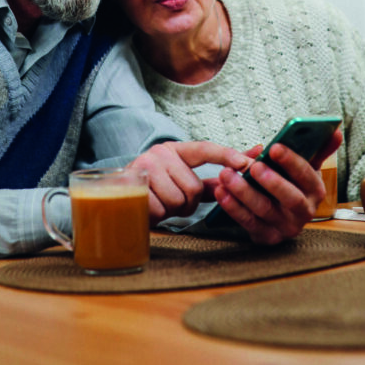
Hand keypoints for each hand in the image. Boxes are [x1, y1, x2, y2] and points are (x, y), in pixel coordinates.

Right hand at [128, 141, 249, 223]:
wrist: (118, 197)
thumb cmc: (158, 189)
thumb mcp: (183, 180)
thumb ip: (213, 179)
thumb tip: (245, 168)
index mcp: (176, 150)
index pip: (205, 149)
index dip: (226, 155)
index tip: (246, 163)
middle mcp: (160, 152)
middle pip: (194, 187)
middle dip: (188, 203)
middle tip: (173, 200)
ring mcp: (145, 166)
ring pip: (178, 200)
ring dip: (172, 210)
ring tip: (161, 203)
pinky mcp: (133, 184)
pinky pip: (161, 210)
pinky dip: (158, 215)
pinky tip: (149, 207)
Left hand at [208, 129, 343, 245]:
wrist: (279, 212)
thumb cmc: (290, 181)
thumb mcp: (305, 165)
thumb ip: (319, 148)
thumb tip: (336, 130)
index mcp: (315, 191)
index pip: (307, 176)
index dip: (292, 162)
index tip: (274, 147)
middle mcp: (304, 212)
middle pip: (289, 198)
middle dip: (271, 181)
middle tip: (253, 166)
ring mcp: (285, 228)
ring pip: (264, 210)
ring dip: (243, 192)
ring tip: (226, 175)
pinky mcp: (266, 237)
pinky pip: (248, 223)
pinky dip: (232, 207)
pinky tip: (220, 192)